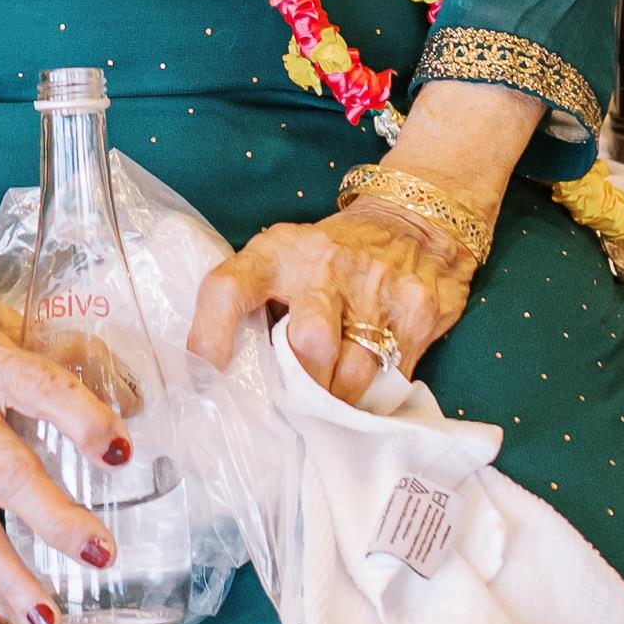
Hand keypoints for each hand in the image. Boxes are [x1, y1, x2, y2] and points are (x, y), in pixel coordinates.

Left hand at [191, 207, 470, 405]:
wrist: (413, 222)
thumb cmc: (331, 256)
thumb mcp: (286, 258)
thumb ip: (258, 301)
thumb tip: (226, 377)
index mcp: (277, 252)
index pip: (229, 287)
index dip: (210, 334)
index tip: (207, 375)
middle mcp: (325, 266)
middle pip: (308, 343)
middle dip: (304, 384)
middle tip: (299, 400)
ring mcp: (376, 287)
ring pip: (353, 372)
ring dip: (339, 398)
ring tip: (333, 399)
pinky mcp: (416, 311)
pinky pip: (390, 376)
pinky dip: (374, 392)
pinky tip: (368, 382)